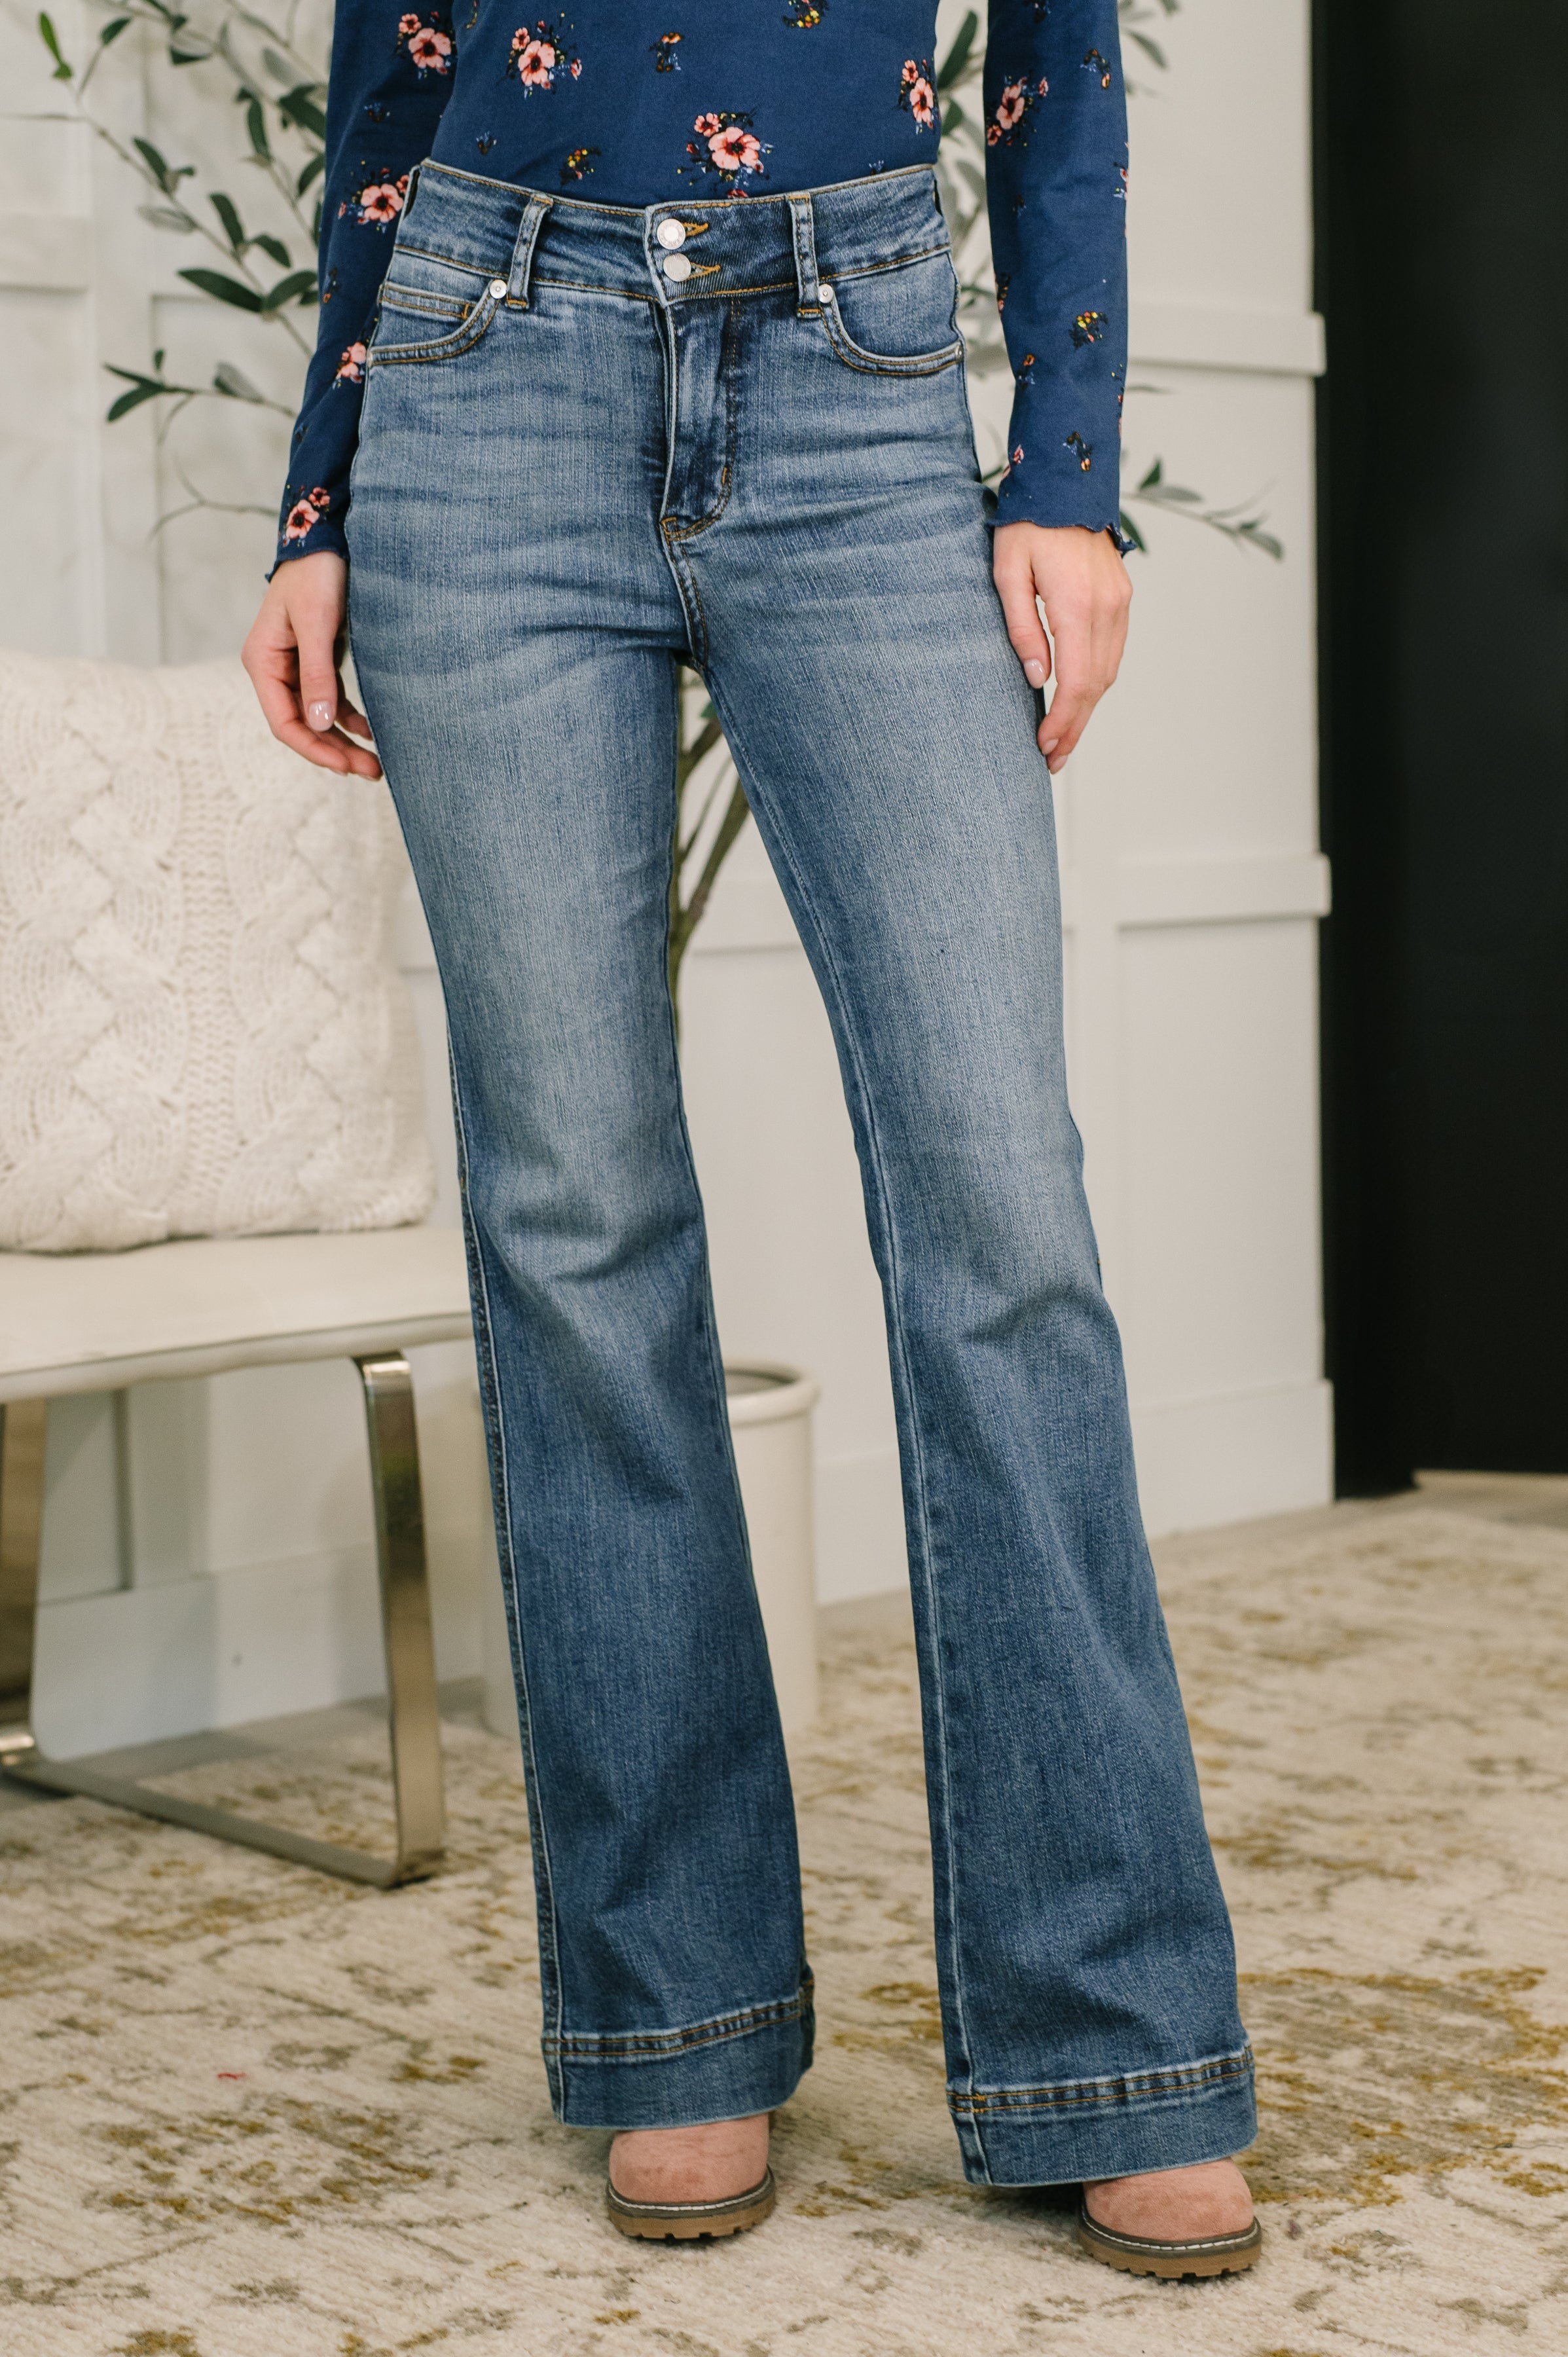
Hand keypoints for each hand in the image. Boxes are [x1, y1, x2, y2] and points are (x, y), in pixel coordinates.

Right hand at [241, 550, 381, 778]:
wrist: (327, 537)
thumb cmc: (317, 573)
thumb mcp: (316, 622)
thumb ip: (317, 673)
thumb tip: (320, 723)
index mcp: (262, 662)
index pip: (284, 722)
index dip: (315, 749)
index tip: (347, 766)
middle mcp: (275, 669)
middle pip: (303, 726)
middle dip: (335, 752)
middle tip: (373, 772)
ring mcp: (296, 668)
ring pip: (319, 718)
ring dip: (345, 742)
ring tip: (377, 765)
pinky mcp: (318, 662)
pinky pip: (332, 701)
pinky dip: (351, 719)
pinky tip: (373, 733)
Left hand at [992, 522, 1131, 774]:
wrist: (1066, 483)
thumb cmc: (1027, 525)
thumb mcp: (1007, 572)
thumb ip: (1021, 628)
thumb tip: (1036, 678)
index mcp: (1077, 604)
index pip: (1075, 682)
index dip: (1061, 721)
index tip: (1043, 747)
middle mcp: (1107, 608)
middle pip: (1096, 686)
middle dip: (1074, 728)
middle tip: (1053, 760)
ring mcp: (1120, 603)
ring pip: (1109, 673)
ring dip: (1087, 710)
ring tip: (1063, 739)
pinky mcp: (1121, 598)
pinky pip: (1113, 653)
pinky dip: (1097, 683)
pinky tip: (1078, 699)